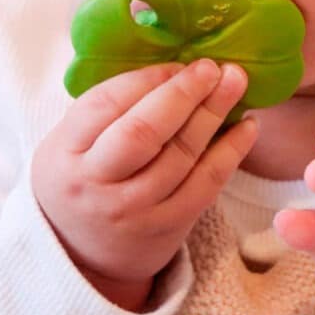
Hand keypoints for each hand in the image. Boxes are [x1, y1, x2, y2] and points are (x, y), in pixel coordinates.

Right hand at [31, 59, 256, 309]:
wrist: (79, 255)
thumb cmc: (82, 175)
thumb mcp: (72, 140)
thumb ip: (109, 105)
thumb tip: (171, 59)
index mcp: (67, 151)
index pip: (106, 104)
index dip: (148, 77)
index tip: (178, 62)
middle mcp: (98, 182)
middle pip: (145, 131)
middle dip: (184, 93)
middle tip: (213, 67)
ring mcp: (134, 209)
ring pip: (181, 155)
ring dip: (214, 113)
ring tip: (236, 81)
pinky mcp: (168, 227)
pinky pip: (207, 184)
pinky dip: (232, 151)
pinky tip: (247, 125)